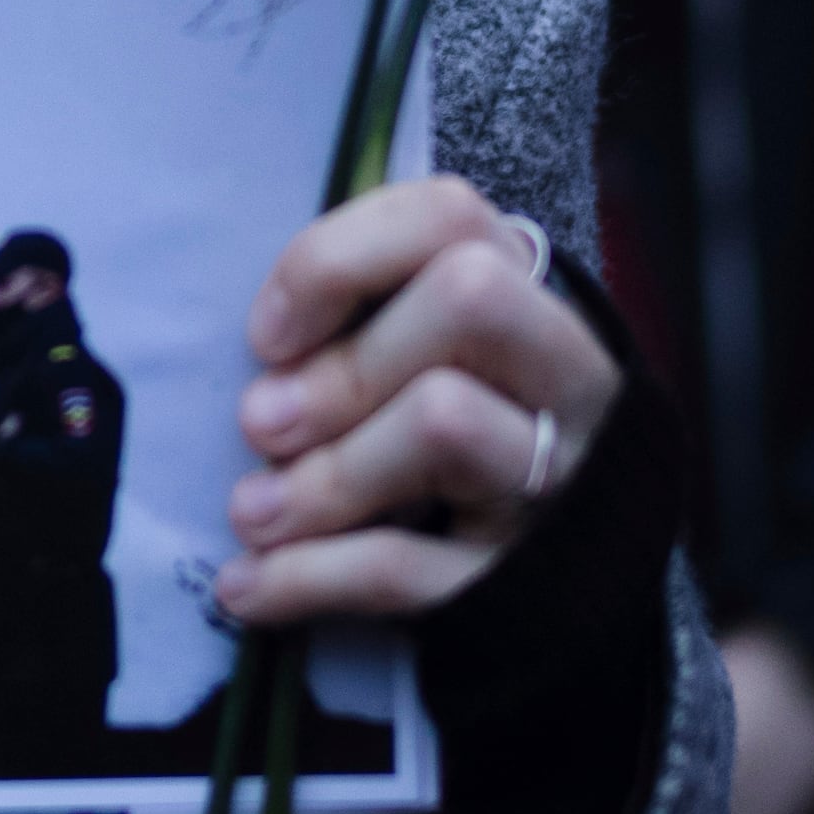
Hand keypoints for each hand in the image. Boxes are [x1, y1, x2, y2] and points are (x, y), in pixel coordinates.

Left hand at [217, 174, 615, 626]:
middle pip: (468, 299)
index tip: (269, 334)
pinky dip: (310, 575)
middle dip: (344, 363)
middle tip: (260, 422)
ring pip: (444, 423)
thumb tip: (269, 370)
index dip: (341, 256)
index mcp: (532, 302)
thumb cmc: (467, 450)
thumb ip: (364, 330)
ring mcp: (561, 479)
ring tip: (250, 511)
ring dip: (324, 473)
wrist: (568, 596)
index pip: (451, 217)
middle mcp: (566, 378)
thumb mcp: (427, 369)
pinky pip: (411, 566)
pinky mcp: (528, 583)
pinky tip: (245, 585)